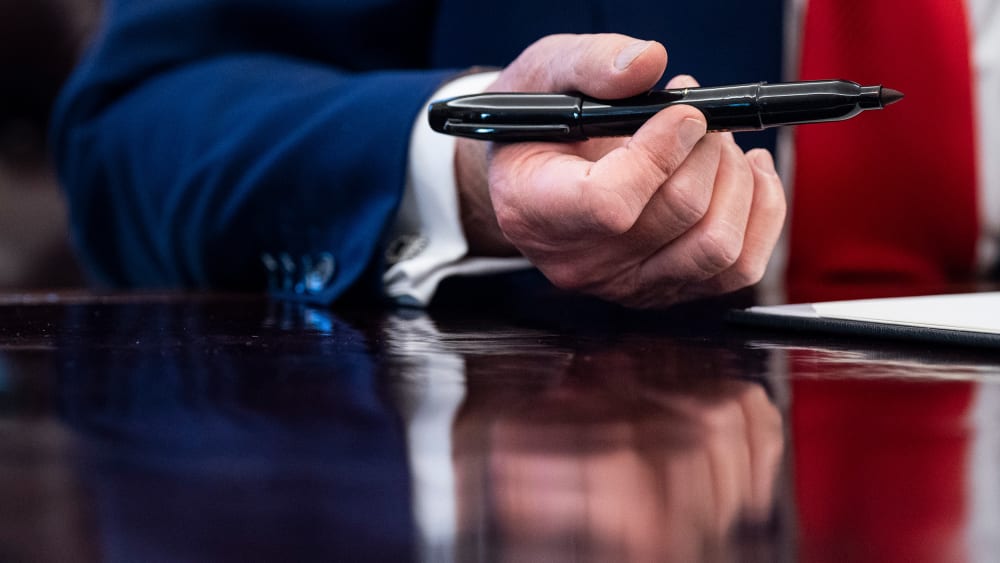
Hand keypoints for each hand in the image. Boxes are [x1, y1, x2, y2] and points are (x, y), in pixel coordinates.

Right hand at [456, 34, 785, 307]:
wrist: (534, 177)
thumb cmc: (538, 126)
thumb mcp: (543, 76)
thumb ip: (588, 62)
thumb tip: (648, 62)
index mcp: (535, 210)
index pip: (611, 204)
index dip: (660, 153)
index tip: (682, 112)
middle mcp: (580, 262)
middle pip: (678, 216)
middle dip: (707, 150)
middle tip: (697, 115)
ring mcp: (626, 285)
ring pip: (718, 248)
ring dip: (736, 180)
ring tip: (716, 143)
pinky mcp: (667, 290)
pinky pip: (739, 267)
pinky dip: (758, 211)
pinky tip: (743, 172)